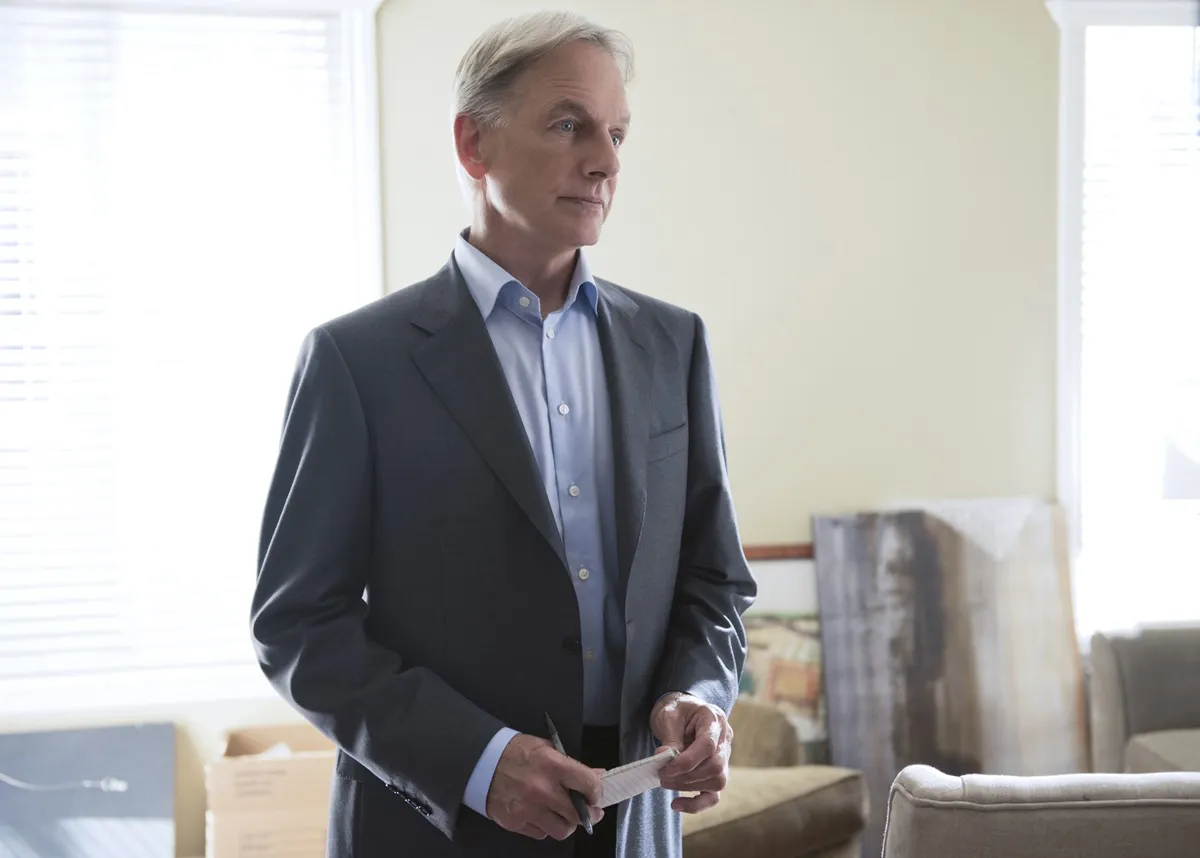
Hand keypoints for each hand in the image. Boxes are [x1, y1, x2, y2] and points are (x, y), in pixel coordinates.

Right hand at [485, 734, 604, 840]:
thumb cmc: (516, 752)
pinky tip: (542, 814)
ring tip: (565, 815)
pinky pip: (541, 833)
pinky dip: (545, 826)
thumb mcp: (546, 748)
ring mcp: (528, 809)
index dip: (598, 792)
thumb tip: (598, 775)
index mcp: (552, 765)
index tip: (596, 794)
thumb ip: (572, 765)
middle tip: (591, 811)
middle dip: (590, 814)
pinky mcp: (516, 823)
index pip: (589, 784)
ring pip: (562, 830)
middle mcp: (542, 790)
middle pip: (579, 814)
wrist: (480, 762)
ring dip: (567, 823)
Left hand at [650, 692, 732, 812]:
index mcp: (714, 719)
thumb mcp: (669, 715)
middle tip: (662, 776)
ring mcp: (724, 758)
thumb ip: (670, 737)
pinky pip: (714, 795)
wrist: (682, 710)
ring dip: (689, 787)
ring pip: (717, 782)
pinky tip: (677, 804)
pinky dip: (697, 804)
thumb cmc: (676, 710)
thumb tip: (663, 757)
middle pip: (715, 767)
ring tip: (666, 782)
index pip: (707, 746)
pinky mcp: (717, 773)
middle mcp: (725, 739)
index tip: (665, 768)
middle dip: (686, 776)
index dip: (687, 761)